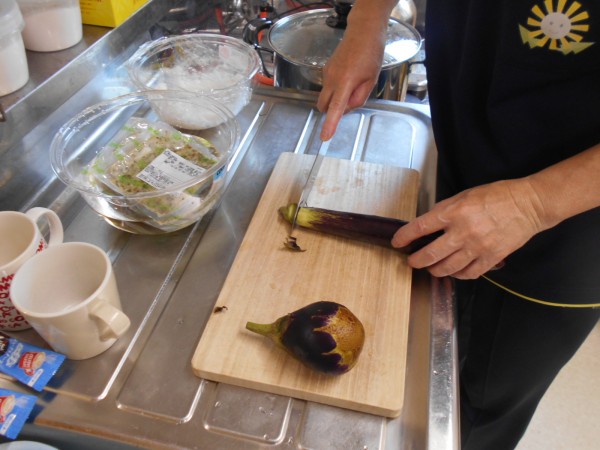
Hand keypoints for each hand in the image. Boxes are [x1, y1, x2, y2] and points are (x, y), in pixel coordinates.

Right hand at [316, 13, 388, 139]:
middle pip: (324, 106)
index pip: (336, 108)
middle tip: (351, 100)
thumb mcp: (371, 79)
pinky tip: (348, 77)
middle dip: (332, 111)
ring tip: (353, 85)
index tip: (324, 136)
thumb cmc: (371, 54)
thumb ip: (359, 97)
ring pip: (326, 97)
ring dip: (336, 99)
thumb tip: (348, 108)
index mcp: (346, 82)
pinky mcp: (325, 70)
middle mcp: (332, 79)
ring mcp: (327, 74)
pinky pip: (327, 87)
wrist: (362, 32)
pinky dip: (335, 90)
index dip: (330, 123)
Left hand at [391, 179, 547, 278]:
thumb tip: (428, 226)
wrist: (528, 204)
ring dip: (434, 270)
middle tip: (412, 261)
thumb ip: (445, 211)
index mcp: (453, 211)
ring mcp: (477, 247)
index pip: (420, 227)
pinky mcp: (491, 258)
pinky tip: (453, 271)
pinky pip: (468, 274)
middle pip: (430, 255)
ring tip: (430, 268)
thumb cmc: (496, 196)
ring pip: (447, 268)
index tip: (397, 242)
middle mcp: (462, 231)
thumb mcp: (464, 195)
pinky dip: (457, 275)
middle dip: (416, 260)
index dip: (404, 237)